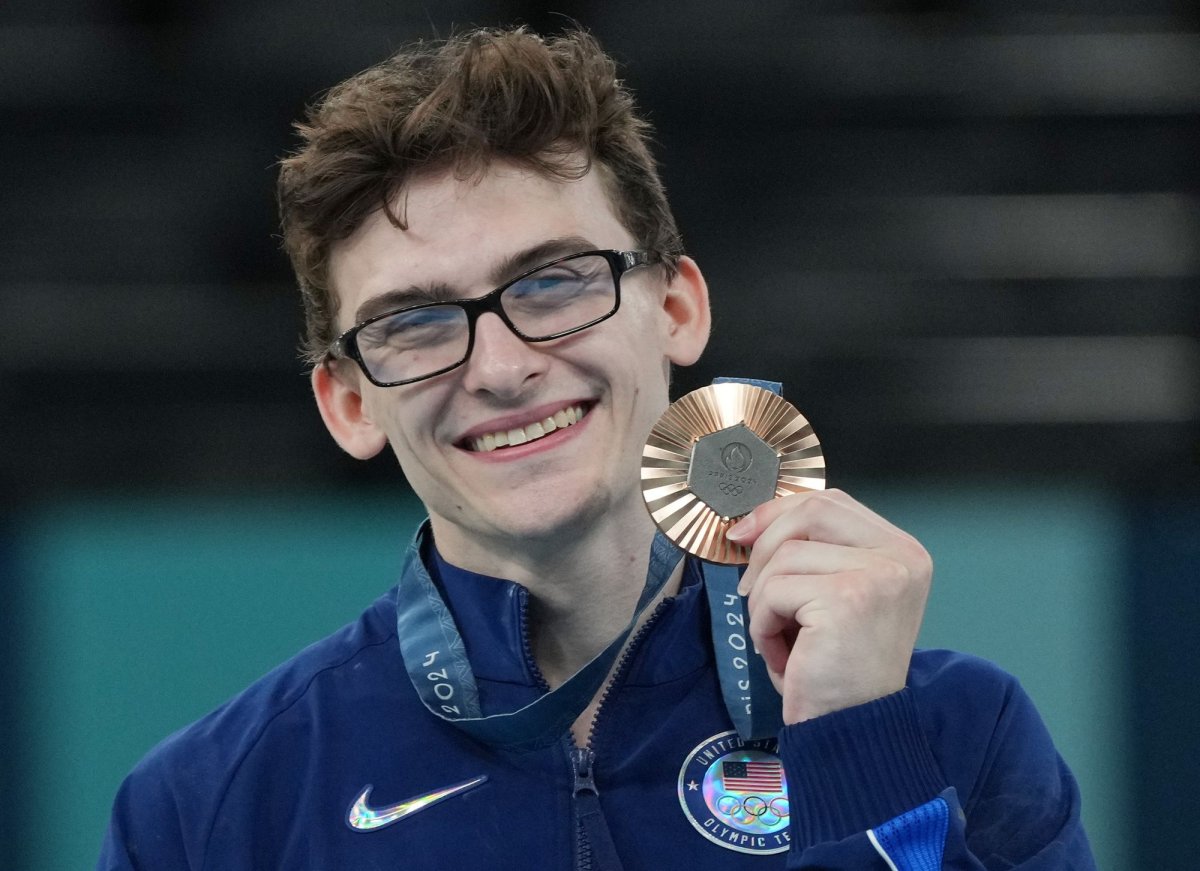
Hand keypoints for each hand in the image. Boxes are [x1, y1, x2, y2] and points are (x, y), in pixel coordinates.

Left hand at [728, 489, 931, 723]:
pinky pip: (774, 592)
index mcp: (902, 550)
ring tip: (782, 640)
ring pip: (784, 556)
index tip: (744, 534)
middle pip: (810, 512)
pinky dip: (763, 625)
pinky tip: (785, 656)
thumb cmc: (837, 667)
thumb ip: (811, 552)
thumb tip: (746, 524)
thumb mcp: (832, 594)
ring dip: (764, 600)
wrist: (855, 730)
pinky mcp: (846, 599)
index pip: (831, 501)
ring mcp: (877, 574)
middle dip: (765, 545)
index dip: (780, 511)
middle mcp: (900, 556)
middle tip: (750, 590)